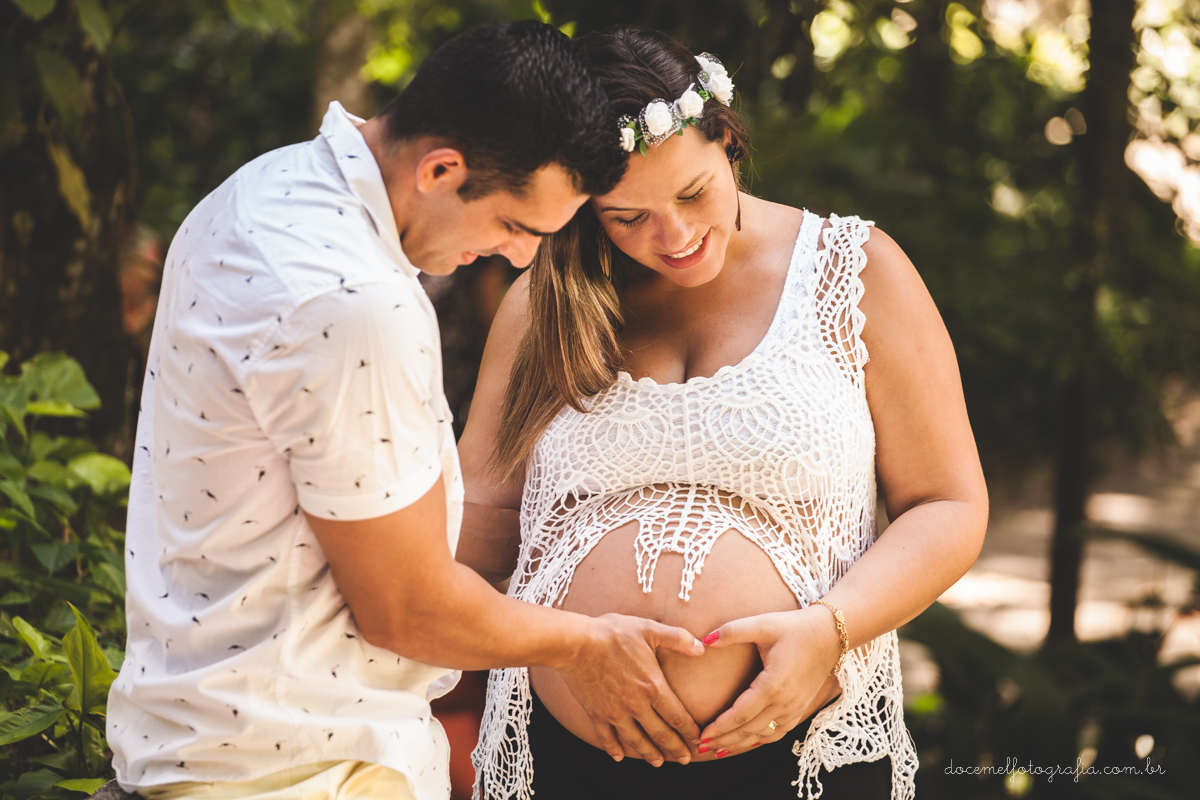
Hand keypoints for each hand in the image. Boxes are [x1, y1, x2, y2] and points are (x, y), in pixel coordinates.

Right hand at [559, 613, 704, 766]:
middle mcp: (636, 705)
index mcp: (652, 687)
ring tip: (657, 762)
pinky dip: (613, 749)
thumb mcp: (649, 629)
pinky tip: (619, 756)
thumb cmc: (613, 633)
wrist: (576, 643)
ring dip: (649, 753)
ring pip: (636, 741)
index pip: (677, 717)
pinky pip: (606, 737)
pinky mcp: (596, 713)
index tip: (698, 740)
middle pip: (660, 734)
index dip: (690, 731)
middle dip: (675, 749)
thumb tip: (701, 648)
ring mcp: (615, 712)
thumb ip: (678, 638)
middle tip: (684, 760)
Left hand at [696, 607, 841, 756]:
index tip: (701, 736)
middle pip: (749, 730)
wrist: (830, 635)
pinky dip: (760, 740)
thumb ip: (732, 631)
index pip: (740, 715)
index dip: (719, 728)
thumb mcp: (763, 624)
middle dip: (724, 741)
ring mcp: (795, 708)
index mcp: (773, 685)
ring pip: (763, 735)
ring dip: (740, 744)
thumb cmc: (794, 627)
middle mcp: (785, 703)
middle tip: (701, 748)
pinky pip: (778, 732)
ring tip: (718, 750)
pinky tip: (747, 743)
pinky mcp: (801, 709)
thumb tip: (704, 640)